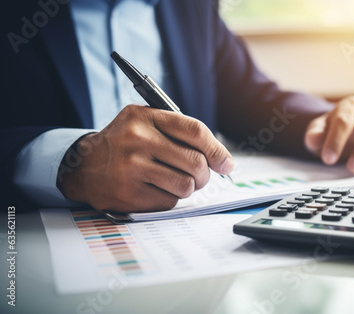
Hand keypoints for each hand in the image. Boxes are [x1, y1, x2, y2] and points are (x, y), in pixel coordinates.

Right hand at [57, 105, 233, 211]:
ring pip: (186, 185)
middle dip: (205, 174)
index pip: (194, 130)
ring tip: (175, 182)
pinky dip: (169, 198)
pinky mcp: (129, 194)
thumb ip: (180, 133)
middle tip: (200, 176)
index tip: (226, 163)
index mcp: (144, 117)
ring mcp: (132, 168)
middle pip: (196, 161)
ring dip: (188, 188)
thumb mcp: (145, 124)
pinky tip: (155, 189)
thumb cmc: (125, 144)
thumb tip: (223, 160)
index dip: (217, 149)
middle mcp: (137, 139)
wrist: (84, 167)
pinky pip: (170, 201)